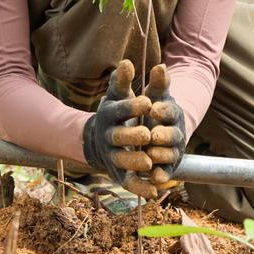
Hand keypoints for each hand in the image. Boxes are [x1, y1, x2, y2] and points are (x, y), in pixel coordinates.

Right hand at [81, 59, 156, 197]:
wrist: (98, 139)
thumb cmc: (116, 112)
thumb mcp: (118, 95)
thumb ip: (123, 81)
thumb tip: (126, 62)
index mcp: (109, 115)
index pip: (119, 110)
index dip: (132, 106)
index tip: (148, 101)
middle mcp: (108, 137)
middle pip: (118, 137)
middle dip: (131, 136)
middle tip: (147, 133)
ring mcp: (113, 156)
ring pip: (122, 161)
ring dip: (134, 161)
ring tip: (149, 161)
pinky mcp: (119, 174)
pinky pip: (128, 183)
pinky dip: (140, 188)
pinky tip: (154, 191)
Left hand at [143, 63, 185, 188]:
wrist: (155, 129)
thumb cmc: (152, 108)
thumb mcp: (153, 94)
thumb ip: (157, 82)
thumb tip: (161, 66)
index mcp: (172, 113)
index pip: (170, 111)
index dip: (162, 110)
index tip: (151, 108)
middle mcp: (176, 133)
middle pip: (173, 135)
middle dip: (163, 135)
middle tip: (151, 135)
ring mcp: (173, 151)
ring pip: (170, 155)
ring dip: (161, 156)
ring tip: (150, 155)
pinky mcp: (167, 167)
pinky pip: (166, 172)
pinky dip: (161, 176)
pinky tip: (153, 179)